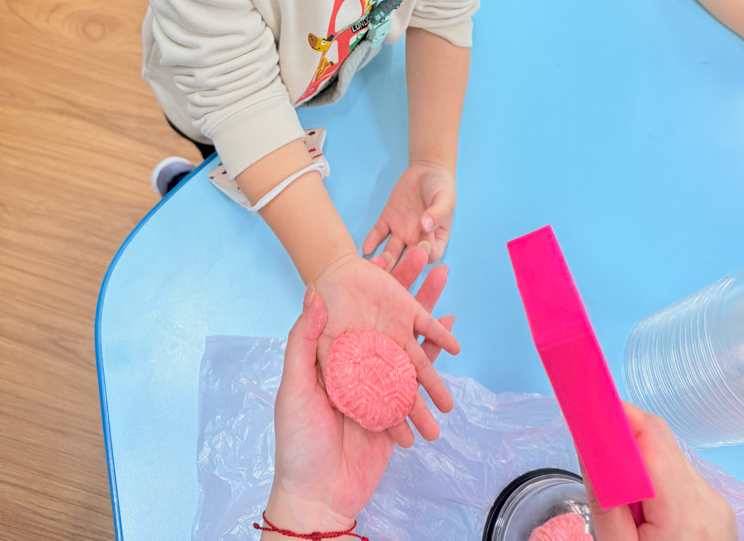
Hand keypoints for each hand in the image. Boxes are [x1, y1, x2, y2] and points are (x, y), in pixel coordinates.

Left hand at [265, 248, 454, 534]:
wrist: (317, 492)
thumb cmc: (296, 441)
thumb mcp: (293, 388)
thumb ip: (303, 343)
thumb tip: (313, 297)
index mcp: (334, 352)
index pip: (359, 305)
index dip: (379, 279)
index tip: (394, 251)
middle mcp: (360, 360)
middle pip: (390, 316)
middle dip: (412, 287)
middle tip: (434, 258)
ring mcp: (379, 382)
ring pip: (409, 341)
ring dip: (430, 314)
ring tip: (448, 283)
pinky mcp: (396, 406)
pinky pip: (417, 376)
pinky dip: (433, 357)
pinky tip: (449, 340)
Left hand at [363, 162, 455, 264]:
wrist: (426, 170)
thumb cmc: (441, 187)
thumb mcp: (444, 198)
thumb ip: (437, 212)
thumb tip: (426, 225)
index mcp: (435, 238)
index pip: (430, 255)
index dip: (424, 255)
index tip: (419, 250)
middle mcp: (417, 239)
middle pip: (407, 259)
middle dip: (399, 268)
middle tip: (389, 274)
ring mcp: (401, 231)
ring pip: (391, 250)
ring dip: (384, 259)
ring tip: (376, 264)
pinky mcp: (388, 220)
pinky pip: (378, 233)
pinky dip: (372, 241)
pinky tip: (366, 248)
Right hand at [584, 404, 736, 540]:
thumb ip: (604, 498)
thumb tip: (588, 444)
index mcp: (685, 513)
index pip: (651, 435)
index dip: (617, 413)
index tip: (585, 406)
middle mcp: (709, 501)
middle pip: (659, 442)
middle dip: (622, 442)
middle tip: (594, 460)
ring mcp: (718, 505)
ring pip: (668, 457)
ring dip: (639, 465)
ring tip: (623, 505)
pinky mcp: (718, 511)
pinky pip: (680, 477)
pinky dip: (655, 482)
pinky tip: (644, 513)